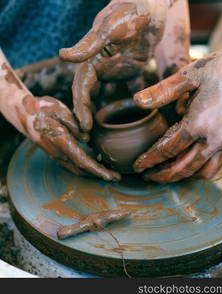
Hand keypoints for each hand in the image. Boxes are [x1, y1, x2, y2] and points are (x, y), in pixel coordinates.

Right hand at [0, 50, 119, 180]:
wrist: (25, 114)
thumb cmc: (43, 109)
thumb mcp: (60, 111)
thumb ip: (74, 125)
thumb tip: (87, 139)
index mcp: (61, 142)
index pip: (83, 162)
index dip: (99, 171)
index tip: (112, 176)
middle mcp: (59, 153)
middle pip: (83, 170)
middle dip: (100, 175)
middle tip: (117, 178)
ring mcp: (57, 155)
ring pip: (78, 169)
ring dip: (93, 173)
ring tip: (109, 173)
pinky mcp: (57, 153)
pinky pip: (73, 164)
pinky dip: (86, 168)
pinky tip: (96, 164)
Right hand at [59, 0, 167, 131]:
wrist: (154, 3)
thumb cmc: (131, 10)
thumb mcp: (109, 27)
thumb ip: (88, 44)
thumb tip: (62, 56)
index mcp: (93, 58)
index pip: (82, 88)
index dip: (81, 107)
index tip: (84, 127)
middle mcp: (103, 66)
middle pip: (92, 96)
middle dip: (89, 116)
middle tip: (91, 137)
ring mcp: (118, 69)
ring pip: (108, 95)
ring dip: (106, 113)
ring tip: (108, 134)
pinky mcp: (133, 69)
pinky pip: (130, 89)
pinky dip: (131, 102)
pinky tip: (134, 117)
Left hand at [133, 31, 221, 182]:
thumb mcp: (191, 74)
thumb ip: (163, 91)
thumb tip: (137, 101)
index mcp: (198, 123)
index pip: (167, 150)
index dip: (150, 160)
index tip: (138, 168)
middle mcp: (214, 138)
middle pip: (183, 168)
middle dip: (162, 176)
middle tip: (148, 177)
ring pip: (202, 172)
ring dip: (183, 177)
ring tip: (170, 174)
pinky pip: (217, 164)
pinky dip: (202, 169)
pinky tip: (194, 161)